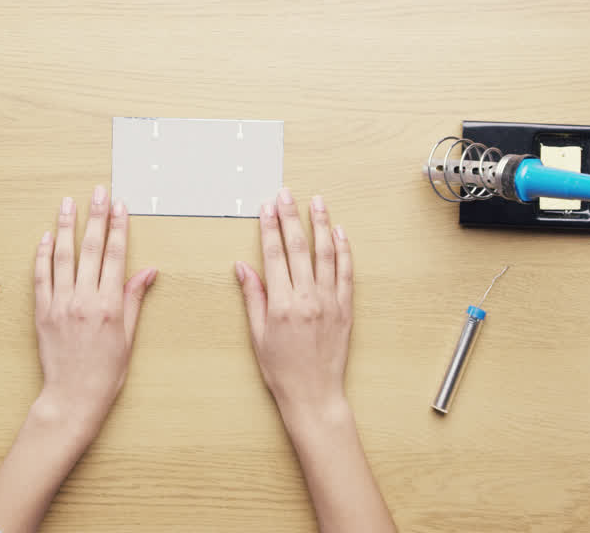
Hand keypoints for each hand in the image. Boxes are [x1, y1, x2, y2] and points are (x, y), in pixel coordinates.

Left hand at [33, 185, 157, 431]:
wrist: (73, 398)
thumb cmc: (106, 372)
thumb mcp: (128, 337)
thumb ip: (134, 299)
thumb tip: (147, 271)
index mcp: (109, 305)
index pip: (115, 255)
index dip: (118, 227)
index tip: (120, 205)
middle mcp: (84, 300)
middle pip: (90, 249)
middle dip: (95, 216)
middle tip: (98, 191)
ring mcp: (60, 304)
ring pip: (62, 256)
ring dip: (66, 226)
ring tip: (68, 203)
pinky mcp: (42, 312)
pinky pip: (41, 277)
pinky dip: (43, 255)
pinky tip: (46, 237)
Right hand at [235, 188, 352, 423]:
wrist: (314, 395)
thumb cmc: (282, 370)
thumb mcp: (258, 334)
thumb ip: (253, 296)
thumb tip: (243, 266)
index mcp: (281, 304)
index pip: (274, 255)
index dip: (269, 227)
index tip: (267, 207)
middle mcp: (307, 299)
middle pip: (299, 247)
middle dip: (291, 217)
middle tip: (287, 194)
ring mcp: (329, 302)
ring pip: (326, 254)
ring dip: (321, 224)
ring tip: (317, 202)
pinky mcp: (345, 309)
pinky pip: (345, 273)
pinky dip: (343, 250)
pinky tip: (339, 233)